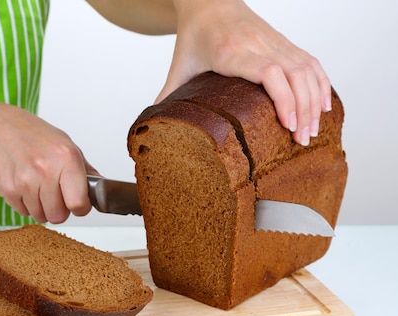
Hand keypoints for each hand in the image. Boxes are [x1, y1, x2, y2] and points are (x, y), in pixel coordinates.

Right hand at [0, 103, 95, 223]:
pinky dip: (25, 203)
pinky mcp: (8, 189)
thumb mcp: (65, 144)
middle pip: (59, 216)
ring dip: (41, 206)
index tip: (76, 202)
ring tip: (36, 185)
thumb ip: (85, 170)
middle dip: (58, 209)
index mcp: (67, 158)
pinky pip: (23, 212)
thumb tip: (104, 188)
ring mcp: (25, 181)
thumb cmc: (33, 134)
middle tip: (53, 192)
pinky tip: (23, 184)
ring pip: (41, 217)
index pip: (79, 204)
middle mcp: (46, 170)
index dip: (80, 207)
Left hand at [157, 0, 331, 145]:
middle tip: (301, 141)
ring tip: (311, 132)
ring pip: (307, 69)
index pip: (269, 72)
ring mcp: (275, 41)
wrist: (208, 1)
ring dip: (314, 101)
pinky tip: (323, 107)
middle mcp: (258, 44)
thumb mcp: (179, 66)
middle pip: (294, 75)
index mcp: (231, 52)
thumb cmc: (193, 36)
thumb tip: (154, 124)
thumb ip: (169, 95)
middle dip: (303, 110)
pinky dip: (321, 84)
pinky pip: (311, 61)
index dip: (284, 98)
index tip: (288, 125)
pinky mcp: (283, 41)